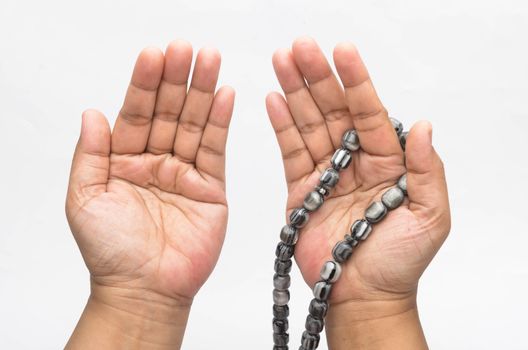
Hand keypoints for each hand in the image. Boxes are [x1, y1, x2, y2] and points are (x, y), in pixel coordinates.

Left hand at [66, 41, 233, 339]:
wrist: (144, 289)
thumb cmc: (111, 252)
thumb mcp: (85, 199)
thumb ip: (90, 154)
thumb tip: (92, 113)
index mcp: (125, 159)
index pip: (137, 112)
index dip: (145, 83)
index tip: (153, 55)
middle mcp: (156, 160)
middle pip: (169, 111)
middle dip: (178, 78)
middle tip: (187, 48)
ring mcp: (185, 172)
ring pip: (195, 123)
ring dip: (203, 91)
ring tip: (209, 60)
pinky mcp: (211, 187)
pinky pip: (216, 149)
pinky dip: (221, 122)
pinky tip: (224, 96)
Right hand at [266, 38, 449, 314]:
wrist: (361, 296)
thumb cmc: (399, 262)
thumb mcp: (429, 216)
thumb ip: (426, 170)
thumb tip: (423, 126)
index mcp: (387, 162)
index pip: (369, 112)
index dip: (356, 81)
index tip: (341, 51)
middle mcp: (355, 161)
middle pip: (334, 111)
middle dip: (317, 77)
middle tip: (299, 47)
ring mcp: (326, 174)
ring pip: (309, 124)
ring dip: (295, 92)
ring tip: (281, 60)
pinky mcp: (301, 191)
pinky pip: (290, 152)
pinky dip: (281, 126)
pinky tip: (274, 99)